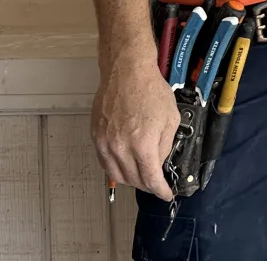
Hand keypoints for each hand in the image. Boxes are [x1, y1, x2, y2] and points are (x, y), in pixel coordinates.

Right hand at [90, 51, 178, 201]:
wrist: (127, 72)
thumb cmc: (150, 90)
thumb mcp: (171, 120)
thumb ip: (165, 146)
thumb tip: (159, 162)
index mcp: (142, 145)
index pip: (151, 180)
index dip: (161, 191)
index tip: (166, 194)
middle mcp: (120, 148)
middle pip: (133, 181)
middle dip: (148, 186)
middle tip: (157, 183)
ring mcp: (105, 143)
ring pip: (116, 176)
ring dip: (131, 180)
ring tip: (142, 175)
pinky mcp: (96, 137)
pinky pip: (104, 163)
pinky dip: (115, 169)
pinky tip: (125, 164)